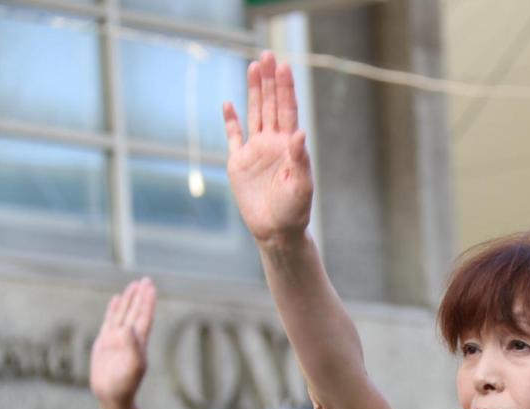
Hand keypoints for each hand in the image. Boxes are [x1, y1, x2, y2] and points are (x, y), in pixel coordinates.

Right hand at [90, 278, 155, 408]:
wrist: (113, 397)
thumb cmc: (125, 385)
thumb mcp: (132, 367)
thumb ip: (132, 347)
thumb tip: (129, 328)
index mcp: (139, 342)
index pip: (144, 316)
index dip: (147, 301)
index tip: (150, 286)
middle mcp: (130, 337)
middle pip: (136, 311)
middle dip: (141, 296)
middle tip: (145, 279)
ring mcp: (117, 339)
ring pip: (124, 314)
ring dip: (129, 299)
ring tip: (133, 285)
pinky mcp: (105, 342)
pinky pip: (110, 321)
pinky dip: (114, 310)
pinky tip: (116, 299)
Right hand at [223, 52, 313, 246]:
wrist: (276, 232)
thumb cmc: (294, 212)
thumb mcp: (301, 186)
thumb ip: (301, 160)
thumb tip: (300, 133)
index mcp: (289, 146)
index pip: (288, 111)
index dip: (286, 89)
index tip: (284, 66)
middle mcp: (273, 143)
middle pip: (271, 105)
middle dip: (270, 80)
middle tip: (268, 54)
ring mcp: (255, 151)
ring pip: (254, 114)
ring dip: (254, 91)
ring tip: (254, 67)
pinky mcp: (238, 163)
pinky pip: (233, 137)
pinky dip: (230, 121)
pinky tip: (228, 103)